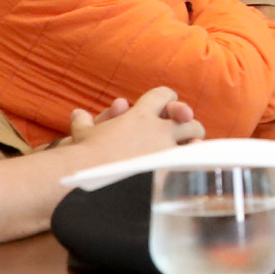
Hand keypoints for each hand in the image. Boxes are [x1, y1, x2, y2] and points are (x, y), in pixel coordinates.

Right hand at [65, 86, 201, 157]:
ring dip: (195, 140)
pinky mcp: (172, 170)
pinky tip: (192, 166)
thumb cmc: (84, 156)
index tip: (165, 108)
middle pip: (187, 116)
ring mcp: (168, 149)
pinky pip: (194, 160)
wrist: (89, 178)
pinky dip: (195, 161)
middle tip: (184, 132)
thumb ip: (83, 121)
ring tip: (191, 148)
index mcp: (140, 115)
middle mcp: (158, 129)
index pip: (164, 95)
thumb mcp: (82, 134)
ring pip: (196, 136)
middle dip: (187, 122)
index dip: (167, 99)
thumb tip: (78, 113)